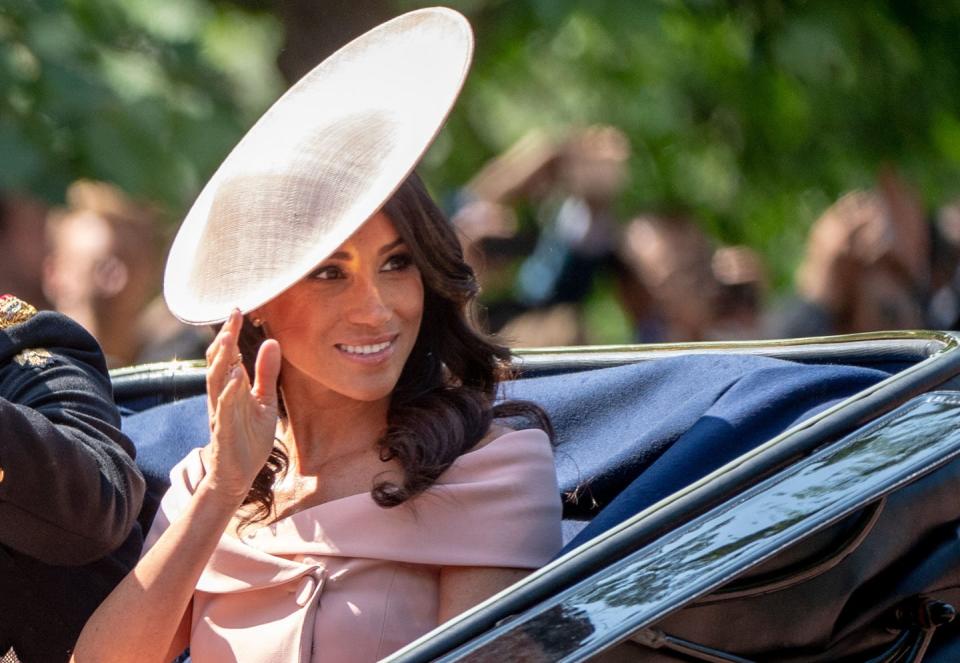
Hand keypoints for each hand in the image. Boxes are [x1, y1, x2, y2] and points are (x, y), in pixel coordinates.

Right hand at [202, 309, 281, 502]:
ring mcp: (221, 412)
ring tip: (228, 338)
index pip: (229, 354)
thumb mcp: (264, 401)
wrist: (238, 473)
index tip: (238, 310)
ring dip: (222, 360)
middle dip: (224, 339)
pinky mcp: (224, 429)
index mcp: (231, 387)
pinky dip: (229, 392)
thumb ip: (267, 374)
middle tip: (232, 316)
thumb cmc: (249, 437)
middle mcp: (222, 396)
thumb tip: (273, 342)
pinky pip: (224, 408)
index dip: (231, 333)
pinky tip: (236, 378)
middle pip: (219, 362)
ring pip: (216, 381)